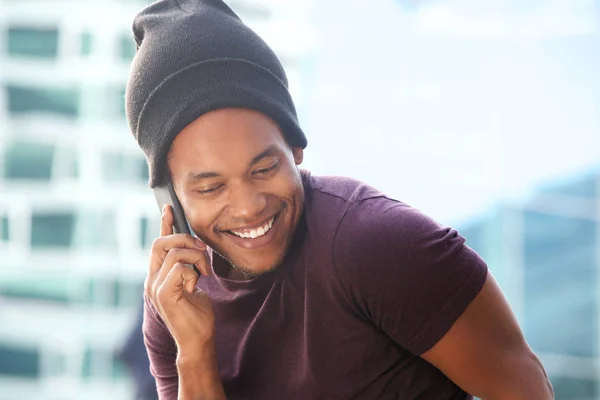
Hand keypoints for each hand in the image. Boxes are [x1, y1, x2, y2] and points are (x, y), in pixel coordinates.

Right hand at [145, 204, 214, 350]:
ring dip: (196, 259)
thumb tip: (196, 246)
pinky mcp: (163, 294)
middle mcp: (152, 279)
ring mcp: (154, 287)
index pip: (158, 244)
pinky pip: (180, 268)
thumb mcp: (194, 282)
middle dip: (186, 240)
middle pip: (161, 243)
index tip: (169, 208)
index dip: (164, 224)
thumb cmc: (197, 313)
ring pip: (175, 253)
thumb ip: (189, 265)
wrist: (198, 340)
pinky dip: (194, 273)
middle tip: (203, 252)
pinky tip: (197, 286)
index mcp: (158, 275)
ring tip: (204, 273)